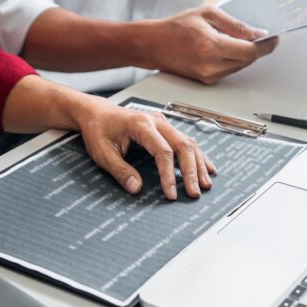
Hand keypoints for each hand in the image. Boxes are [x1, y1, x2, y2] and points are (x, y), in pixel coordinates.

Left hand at [76, 103, 215, 199]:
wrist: (97, 113)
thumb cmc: (99, 130)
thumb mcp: (102, 153)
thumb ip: (120, 170)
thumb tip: (136, 188)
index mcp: (140, 125)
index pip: (163, 151)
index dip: (169, 174)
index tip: (170, 193)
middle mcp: (156, 121)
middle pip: (183, 145)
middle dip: (191, 171)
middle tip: (195, 193)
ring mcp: (163, 123)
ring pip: (188, 143)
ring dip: (198, 165)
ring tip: (205, 185)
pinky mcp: (166, 127)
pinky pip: (187, 141)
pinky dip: (198, 156)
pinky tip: (208, 168)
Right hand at [144, 7, 278, 84]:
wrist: (153, 45)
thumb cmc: (176, 27)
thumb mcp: (208, 15)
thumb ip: (235, 25)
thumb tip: (257, 34)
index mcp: (211, 46)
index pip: (250, 51)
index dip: (266, 46)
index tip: (274, 38)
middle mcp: (210, 65)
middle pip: (248, 60)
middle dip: (255, 48)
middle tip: (257, 34)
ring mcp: (208, 76)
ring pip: (240, 66)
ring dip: (244, 54)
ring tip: (233, 39)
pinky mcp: (206, 81)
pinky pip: (229, 70)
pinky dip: (232, 59)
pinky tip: (223, 48)